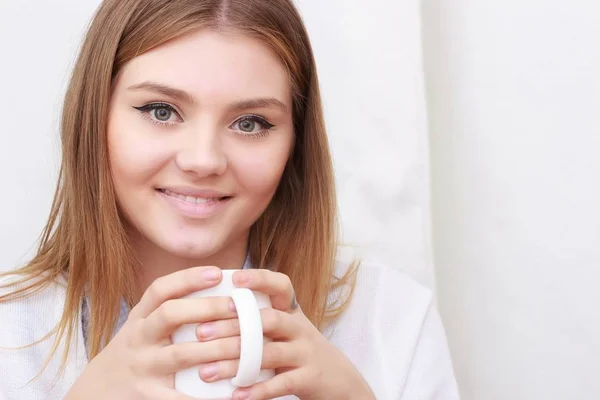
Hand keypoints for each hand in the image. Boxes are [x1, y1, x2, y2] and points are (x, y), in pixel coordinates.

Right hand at [65, 266, 238, 399]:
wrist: (97, 393)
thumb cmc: (134, 353)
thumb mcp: (141, 327)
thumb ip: (170, 311)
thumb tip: (220, 291)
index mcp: (139, 318)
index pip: (160, 290)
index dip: (189, 278)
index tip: (218, 273)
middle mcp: (138, 338)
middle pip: (171, 315)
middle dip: (207, 307)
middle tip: (238, 307)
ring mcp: (143, 367)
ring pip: (181, 354)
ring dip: (216, 349)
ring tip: (245, 344)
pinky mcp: (149, 396)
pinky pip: (181, 397)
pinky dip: (208, 397)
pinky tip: (233, 393)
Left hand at [194, 269, 374, 399]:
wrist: (339, 380)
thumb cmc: (299, 351)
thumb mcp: (286, 330)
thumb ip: (259, 320)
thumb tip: (210, 315)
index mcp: (292, 312)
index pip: (281, 286)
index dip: (260, 279)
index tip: (234, 278)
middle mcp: (300, 328)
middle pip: (268, 320)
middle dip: (233, 326)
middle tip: (201, 333)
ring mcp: (306, 352)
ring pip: (269, 353)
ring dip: (234, 363)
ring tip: (205, 372)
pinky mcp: (310, 378)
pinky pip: (281, 383)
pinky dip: (257, 390)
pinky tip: (235, 394)